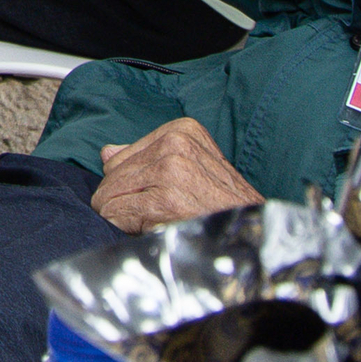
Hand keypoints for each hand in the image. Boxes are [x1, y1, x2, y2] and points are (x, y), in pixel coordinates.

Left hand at [94, 119, 261, 233]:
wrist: (253, 229)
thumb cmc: (223, 201)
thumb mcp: (191, 165)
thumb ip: (146, 157)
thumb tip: (107, 153)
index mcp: (181, 130)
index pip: (122, 156)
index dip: (127, 184)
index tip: (148, 198)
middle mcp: (175, 144)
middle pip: (113, 175)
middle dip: (119, 200)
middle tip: (145, 216)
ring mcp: (170, 171)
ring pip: (110, 194)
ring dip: (121, 215)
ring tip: (150, 223)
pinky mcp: (166, 200)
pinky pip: (118, 214)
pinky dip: (123, 227)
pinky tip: (146, 231)